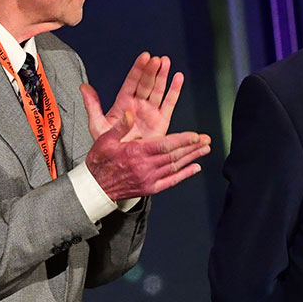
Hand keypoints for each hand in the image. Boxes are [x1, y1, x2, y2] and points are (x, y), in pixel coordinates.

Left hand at [80, 52, 183, 141]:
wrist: (122, 164)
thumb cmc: (109, 146)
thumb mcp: (97, 125)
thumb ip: (92, 105)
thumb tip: (83, 87)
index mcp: (123, 103)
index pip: (131, 82)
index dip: (138, 69)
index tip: (144, 57)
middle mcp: (138, 105)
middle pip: (146, 84)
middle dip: (152, 71)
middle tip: (157, 60)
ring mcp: (150, 112)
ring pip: (158, 90)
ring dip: (163, 76)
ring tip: (166, 62)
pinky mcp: (161, 122)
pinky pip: (169, 104)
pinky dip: (174, 91)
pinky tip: (178, 78)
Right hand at [82, 110, 210, 202]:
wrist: (95, 188)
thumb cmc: (100, 161)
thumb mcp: (105, 140)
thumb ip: (120, 127)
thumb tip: (129, 113)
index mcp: (136, 152)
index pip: (164, 145)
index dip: (182, 140)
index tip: (195, 136)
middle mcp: (145, 167)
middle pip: (174, 156)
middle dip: (192, 147)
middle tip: (207, 140)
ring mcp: (149, 179)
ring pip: (175, 167)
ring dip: (192, 158)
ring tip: (205, 150)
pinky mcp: (150, 188)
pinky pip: (171, 181)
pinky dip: (184, 174)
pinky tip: (195, 168)